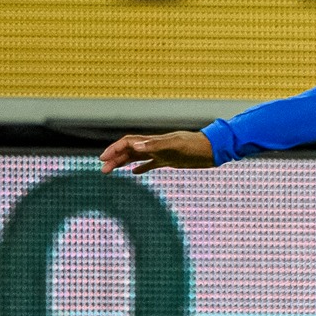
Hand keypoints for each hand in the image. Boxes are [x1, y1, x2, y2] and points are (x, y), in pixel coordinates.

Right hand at [99, 130, 214, 174]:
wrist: (212, 149)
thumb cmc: (195, 145)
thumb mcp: (176, 145)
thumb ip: (156, 145)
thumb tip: (136, 146)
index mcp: (153, 142)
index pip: (127, 143)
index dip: (114, 149)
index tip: (103, 159)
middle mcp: (154, 146)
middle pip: (129, 151)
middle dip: (114, 159)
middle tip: (103, 170)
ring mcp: (161, 153)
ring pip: (137, 157)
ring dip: (123, 163)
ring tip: (110, 171)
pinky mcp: (169, 161)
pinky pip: (151, 164)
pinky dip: (141, 168)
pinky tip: (134, 173)